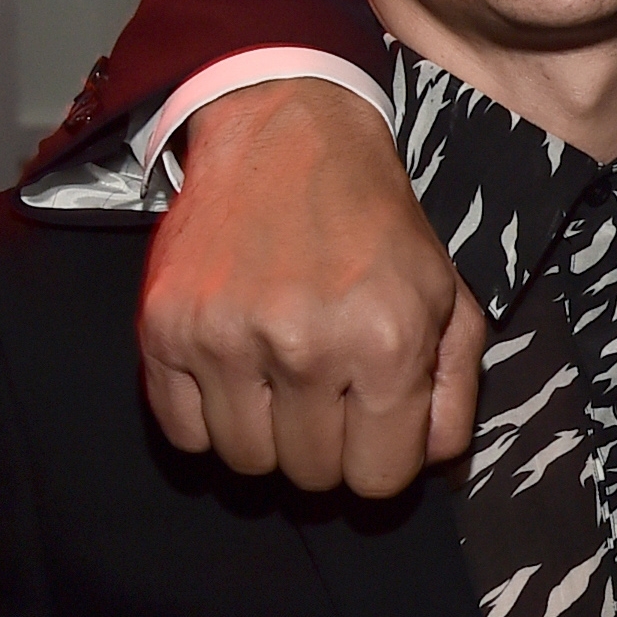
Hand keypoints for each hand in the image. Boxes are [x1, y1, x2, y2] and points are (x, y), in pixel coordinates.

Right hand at [139, 77, 484, 496]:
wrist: (288, 138)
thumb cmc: (375, 226)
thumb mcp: (445, 297)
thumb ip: (452, 393)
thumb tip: (431, 468)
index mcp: (384, 343)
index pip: (378, 479)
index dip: (379, 459)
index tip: (371, 424)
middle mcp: (303, 347)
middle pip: (311, 476)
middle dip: (326, 447)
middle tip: (326, 393)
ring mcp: (225, 339)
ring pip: (245, 463)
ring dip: (266, 436)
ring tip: (280, 380)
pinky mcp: (164, 328)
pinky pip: (182, 434)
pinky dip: (208, 419)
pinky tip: (234, 374)